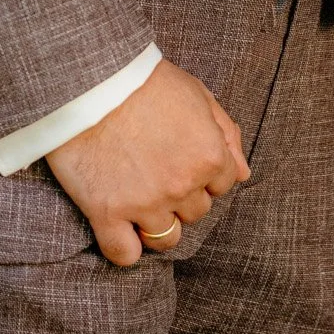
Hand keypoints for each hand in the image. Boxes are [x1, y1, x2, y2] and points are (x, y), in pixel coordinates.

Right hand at [45, 58, 249, 266]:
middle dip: (183, 195)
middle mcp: (182, 185)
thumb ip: (226, 134)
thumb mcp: (197, 94)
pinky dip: (125, 247)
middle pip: (196, 212)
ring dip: (158, 224)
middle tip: (158, 170)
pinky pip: (124, 254)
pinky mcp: (107, 214)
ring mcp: (145, 203)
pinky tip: (120, 227)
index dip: (204, 171)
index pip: (223, 185)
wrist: (91, 79)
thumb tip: (243, 173)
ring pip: (166, 239)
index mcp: (208, 155)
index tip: (183, 158)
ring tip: (141, 200)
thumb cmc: (145, 80)